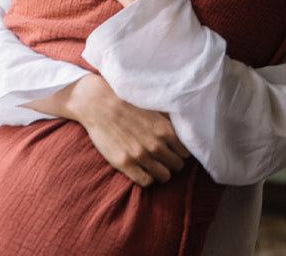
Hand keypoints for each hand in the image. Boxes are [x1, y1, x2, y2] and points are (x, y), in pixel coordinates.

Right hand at [25, 74, 190, 186]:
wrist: (99, 103)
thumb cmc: (127, 104)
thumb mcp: (154, 109)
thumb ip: (168, 123)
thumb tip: (183, 131)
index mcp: (165, 130)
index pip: (186, 153)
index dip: (179, 153)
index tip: (173, 151)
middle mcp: (156, 145)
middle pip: (177, 166)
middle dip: (171, 163)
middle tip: (162, 159)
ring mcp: (140, 156)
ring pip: (164, 177)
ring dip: (160, 172)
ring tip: (152, 165)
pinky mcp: (125, 163)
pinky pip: (146, 182)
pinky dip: (147, 178)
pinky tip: (141, 169)